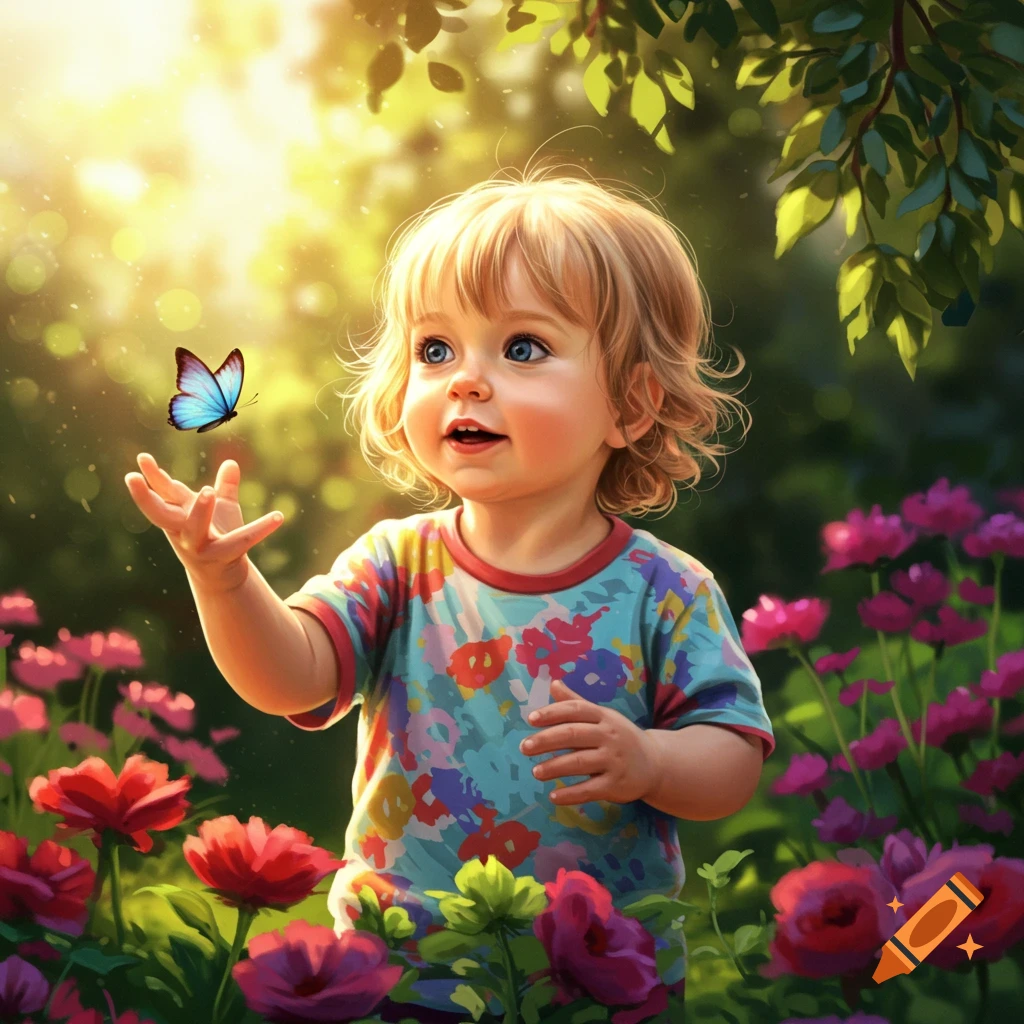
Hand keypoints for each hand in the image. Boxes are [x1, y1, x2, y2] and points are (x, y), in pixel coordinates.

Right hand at [124, 453, 282, 592]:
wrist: (224, 579)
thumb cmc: (218, 540)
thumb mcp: (222, 510)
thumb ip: (226, 487)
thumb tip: (231, 463)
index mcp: (180, 517)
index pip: (163, 494)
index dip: (152, 477)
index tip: (142, 459)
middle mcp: (183, 533)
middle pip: (160, 515)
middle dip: (146, 499)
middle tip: (136, 477)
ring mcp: (199, 547)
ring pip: (195, 529)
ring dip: (200, 511)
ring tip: (208, 491)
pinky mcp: (222, 558)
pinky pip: (242, 540)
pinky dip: (261, 528)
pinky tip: (279, 516)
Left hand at [519, 678, 659, 804]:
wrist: (655, 763)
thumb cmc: (620, 737)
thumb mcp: (602, 716)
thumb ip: (576, 703)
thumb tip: (553, 683)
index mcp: (604, 716)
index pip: (575, 710)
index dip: (552, 712)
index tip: (531, 718)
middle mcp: (609, 736)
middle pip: (573, 734)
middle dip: (546, 740)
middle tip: (524, 747)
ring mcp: (614, 760)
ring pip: (579, 762)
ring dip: (554, 767)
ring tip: (535, 772)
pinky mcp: (616, 784)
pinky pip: (589, 789)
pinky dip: (571, 794)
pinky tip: (553, 796)